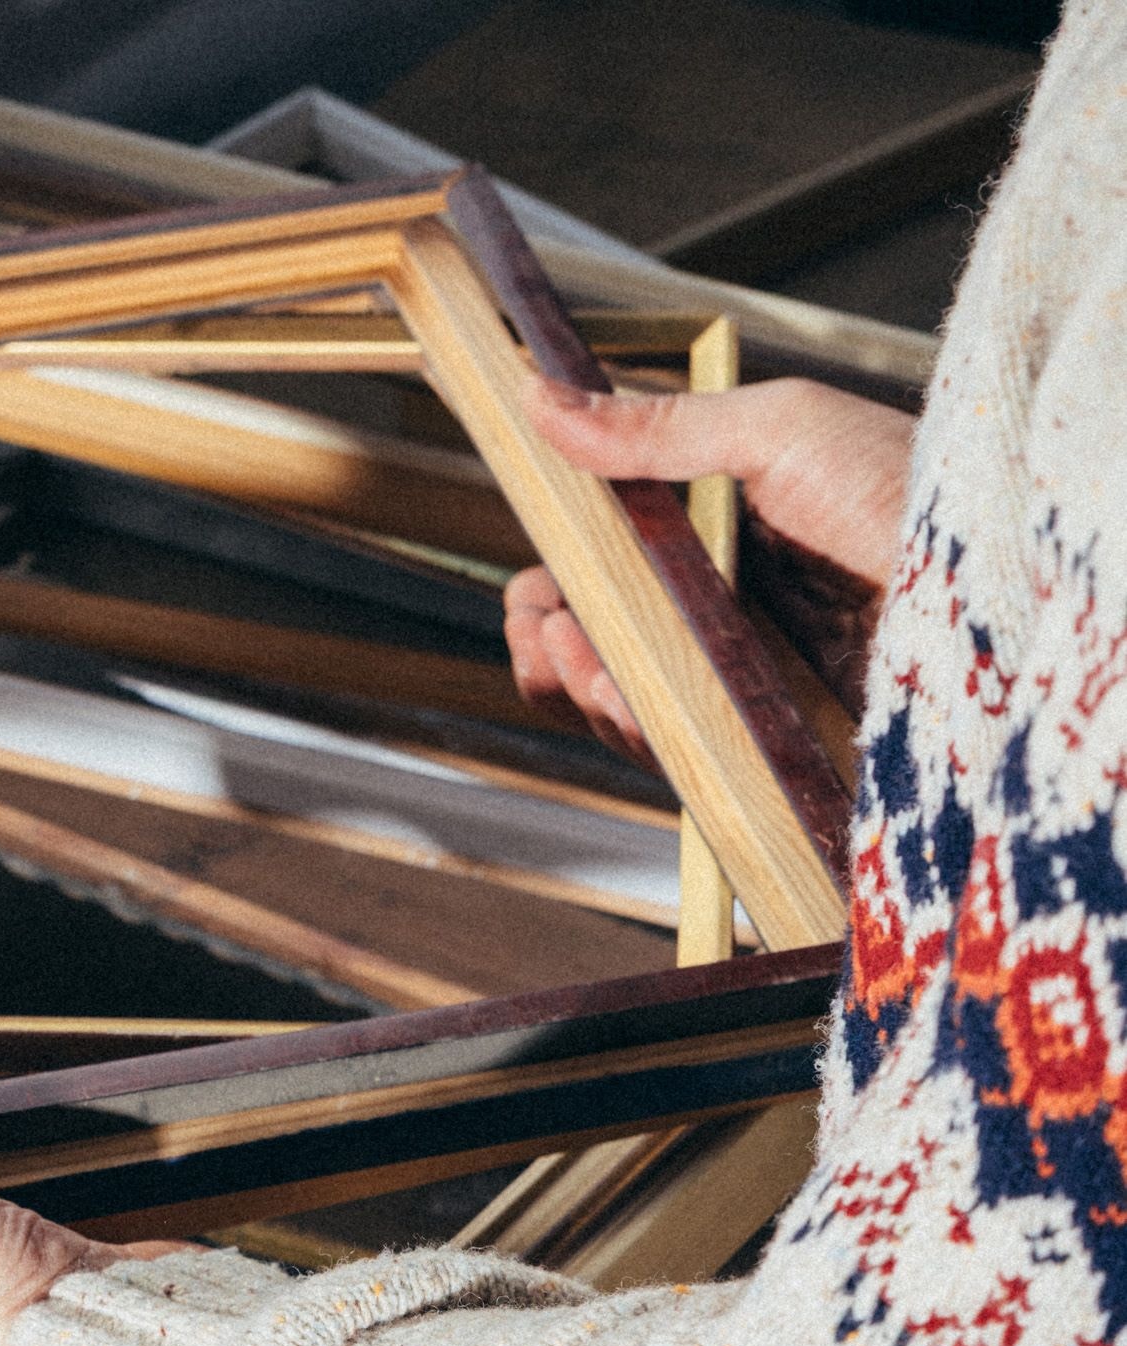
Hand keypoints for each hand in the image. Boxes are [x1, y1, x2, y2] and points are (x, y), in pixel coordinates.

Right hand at [504, 374, 912, 758]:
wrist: (1008, 592)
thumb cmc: (920, 495)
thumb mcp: (781, 431)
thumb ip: (656, 428)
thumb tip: (545, 399)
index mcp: (730, 532)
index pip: (613, 570)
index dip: (556, 587)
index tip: (532, 588)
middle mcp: (733, 610)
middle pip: (606, 646)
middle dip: (549, 642)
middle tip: (542, 626)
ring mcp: (751, 676)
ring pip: (629, 703)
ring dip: (581, 682)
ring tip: (574, 650)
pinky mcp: (773, 735)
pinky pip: (678, 751)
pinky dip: (631, 727)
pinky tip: (616, 692)